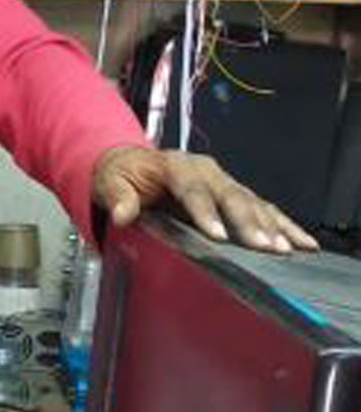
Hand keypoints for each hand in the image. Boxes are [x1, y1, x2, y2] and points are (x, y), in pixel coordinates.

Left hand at [92, 145, 316, 252]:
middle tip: (264, 246)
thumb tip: (122, 214)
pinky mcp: (233, 194)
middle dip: (248, 222)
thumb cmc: (121, 175)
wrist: (130, 163)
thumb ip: (117, 197)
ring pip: (252, 202)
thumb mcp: (110, 182)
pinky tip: (301, 241)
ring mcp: (223, 181)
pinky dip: (282, 224)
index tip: (217, 235)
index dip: (206, 212)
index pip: (192, 189)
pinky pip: (262, 208)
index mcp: (176, 165)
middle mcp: (205, 170)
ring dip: (271, 226)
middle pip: (231, 195)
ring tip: (286, 248)